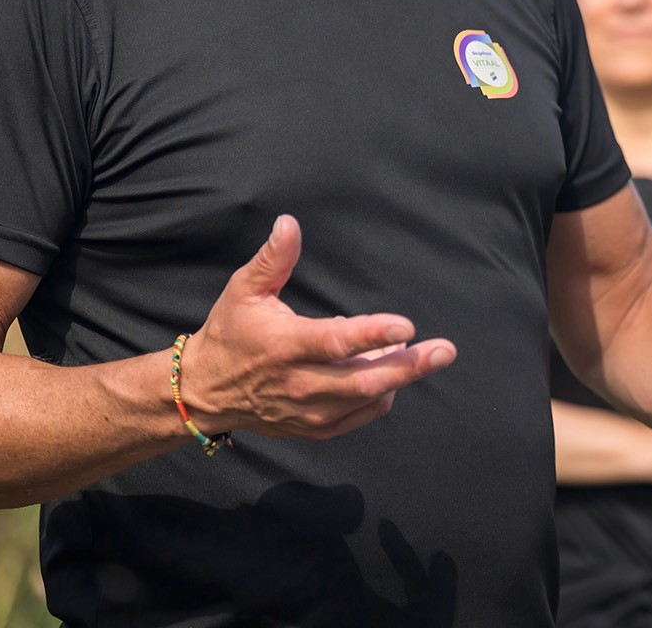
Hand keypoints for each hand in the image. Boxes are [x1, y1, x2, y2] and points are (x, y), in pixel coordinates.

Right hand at [177, 215, 456, 439]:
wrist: (206, 391)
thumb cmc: (231, 333)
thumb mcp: (244, 290)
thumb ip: (273, 260)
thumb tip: (289, 223)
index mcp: (283, 346)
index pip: (335, 342)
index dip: (372, 334)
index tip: (406, 326)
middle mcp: (298, 384)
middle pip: (363, 379)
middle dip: (409, 366)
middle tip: (444, 350)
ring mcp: (308, 411)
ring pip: (366, 399)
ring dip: (398, 377)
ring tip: (420, 354)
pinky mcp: (313, 428)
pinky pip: (359, 416)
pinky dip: (380, 398)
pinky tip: (390, 377)